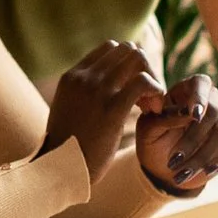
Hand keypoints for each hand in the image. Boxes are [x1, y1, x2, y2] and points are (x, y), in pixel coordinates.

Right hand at [43, 40, 167, 167]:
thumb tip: (100, 87)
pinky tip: (155, 110)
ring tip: (151, 104)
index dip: (129, 65)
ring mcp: (97, 90)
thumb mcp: (68, 110)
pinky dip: (156, 90)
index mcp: (72, 76)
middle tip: (147, 96)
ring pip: (138, 59)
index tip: (133, 88)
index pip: (110, 48)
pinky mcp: (113, 108)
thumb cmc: (68, 147)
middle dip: (144, 68)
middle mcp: (84, 77)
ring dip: (152, 78)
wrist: (61, 170)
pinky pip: (144, 82)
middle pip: (127, 49)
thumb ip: (82, 93)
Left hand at [136, 75, 217, 193]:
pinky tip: (205, 171)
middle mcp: (211, 101)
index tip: (194, 116)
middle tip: (174, 160)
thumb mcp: (148, 129)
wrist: (162, 167)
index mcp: (187, 90)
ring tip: (182, 173)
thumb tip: (188, 113)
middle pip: (214, 111)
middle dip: (194, 138)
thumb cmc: (153, 140)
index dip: (200, 97)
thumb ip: (164, 117)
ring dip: (203, 155)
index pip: (201, 83)